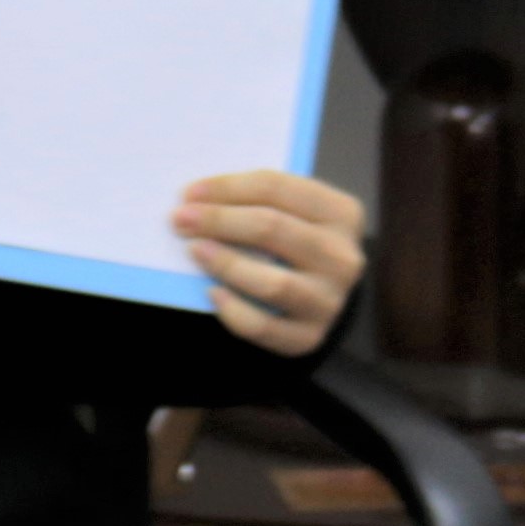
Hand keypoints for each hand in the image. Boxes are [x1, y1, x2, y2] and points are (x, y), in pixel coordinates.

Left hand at [174, 169, 366, 355]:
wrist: (317, 296)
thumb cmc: (294, 243)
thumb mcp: (292, 212)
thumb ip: (258, 201)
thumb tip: (199, 199)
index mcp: (342, 214)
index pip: (277, 188)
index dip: (228, 188)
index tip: (190, 193)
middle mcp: (342, 258)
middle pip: (272, 229)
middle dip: (219, 221)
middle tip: (181, 219)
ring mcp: (329, 301)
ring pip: (272, 282)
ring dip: (226, 263)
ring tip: (195, 250)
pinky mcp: (309, 337)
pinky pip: (263, 327)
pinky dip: (233, 310)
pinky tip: (212, 293)